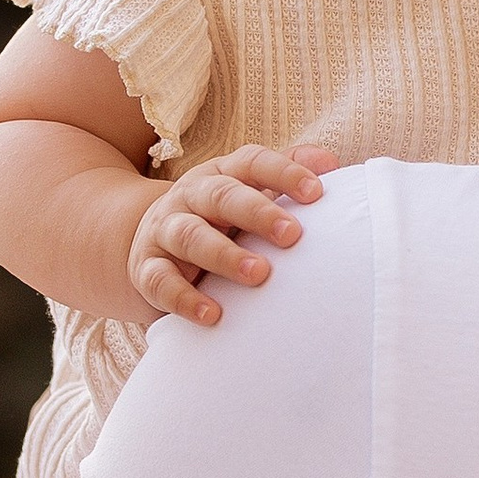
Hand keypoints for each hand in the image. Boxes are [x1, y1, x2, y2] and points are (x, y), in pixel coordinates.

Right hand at [129, 145, 339, 327]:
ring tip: (259, 274)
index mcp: (222, 174)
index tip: (316, 193)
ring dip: (224, 254)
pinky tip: (212, 314)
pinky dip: (184, 298)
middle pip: (221, 196)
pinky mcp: (145, 267)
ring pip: (189, 235)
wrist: (151, 242)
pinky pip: (160, 280)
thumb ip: (287, 174)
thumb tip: (333, 165)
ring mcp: (164, 230)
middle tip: (292, 236)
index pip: (252, 163)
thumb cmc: (219, 219)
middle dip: (257, 213)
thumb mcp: (248, 192)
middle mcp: (190, 196)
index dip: (283, 173)